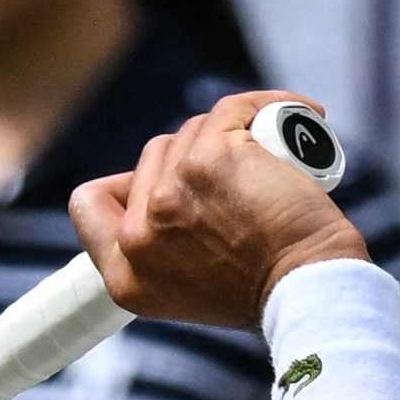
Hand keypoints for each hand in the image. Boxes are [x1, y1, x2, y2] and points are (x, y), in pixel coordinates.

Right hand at [74, 88, 375, 331]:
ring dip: (230, 133)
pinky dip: (265, 105)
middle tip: (240, 181)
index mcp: (125, 276)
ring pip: (192, 132)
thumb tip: (156, 199)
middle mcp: (138, 235)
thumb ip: (159, 254)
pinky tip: (302, 115)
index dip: (126, 185)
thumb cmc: (268, 294)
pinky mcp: (210, 158)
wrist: (310, 290)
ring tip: (271, 159)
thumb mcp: (185, 291)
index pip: (90, 203)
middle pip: (153, 159)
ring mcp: (170, 193)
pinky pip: (233, 109)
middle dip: (193, 157)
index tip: (168, 187)